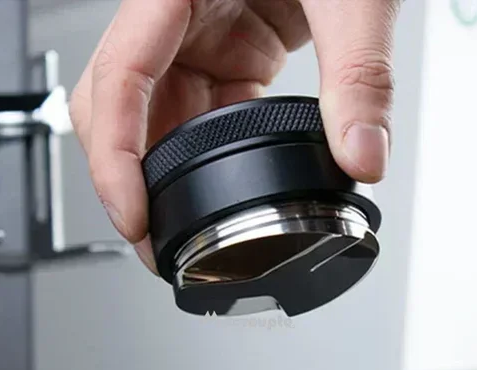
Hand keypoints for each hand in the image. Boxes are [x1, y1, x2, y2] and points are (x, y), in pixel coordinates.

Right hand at [69, 0, 400, 271]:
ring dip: (161, 179)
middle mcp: (172, 20)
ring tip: (183, 227)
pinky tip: (217, 189)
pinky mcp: (222, 58)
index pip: (118, 80)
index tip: (133, 216)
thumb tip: (362, 155)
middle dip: (127, 181)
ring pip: (149, 121)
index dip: (115, 158)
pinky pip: (194, 118)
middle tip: (154, 241)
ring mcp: (194, 41)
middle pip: (115, 110)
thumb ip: (360, 76)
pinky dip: (201, 162)